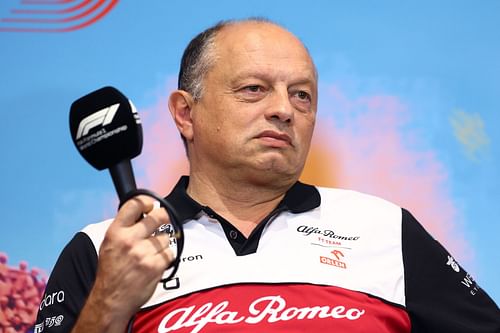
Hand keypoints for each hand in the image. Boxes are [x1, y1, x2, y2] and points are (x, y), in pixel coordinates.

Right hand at [72, 196, 172, 332]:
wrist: (111, 300)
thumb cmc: (111, 271)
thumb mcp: (110, 244)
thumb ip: (125, 227)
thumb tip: (144, 212)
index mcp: (115, 232)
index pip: (134, 204)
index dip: (146, 201)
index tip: (151, 205)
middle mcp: (130, 240)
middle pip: (159, 216)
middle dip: (163, 217)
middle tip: (162, 220)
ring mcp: (144, 253)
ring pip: (166, 237)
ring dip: (162, 244)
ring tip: (150, 254)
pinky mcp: (156, 265)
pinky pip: (170, 253)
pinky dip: (165, 258)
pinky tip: (154, 264)